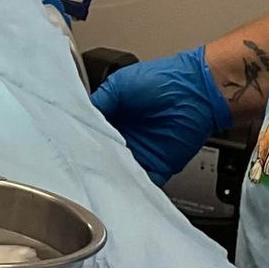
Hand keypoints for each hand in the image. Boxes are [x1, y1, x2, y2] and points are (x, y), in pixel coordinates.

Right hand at [91, 48, 230, 185]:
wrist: (197, 91)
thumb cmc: (163, 80)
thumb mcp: (120, 84)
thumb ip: (99, 102)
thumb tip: (79, 116)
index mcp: (115, 116)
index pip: (92, 134)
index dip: (82, 140)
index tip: (71, 148)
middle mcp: (126, 136)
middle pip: (104, 155)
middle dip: (94, 161)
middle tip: (81, 166)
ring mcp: (142, 152)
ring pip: (120, 171)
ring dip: (111, 175)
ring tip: (97, 179)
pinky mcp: (158, 166)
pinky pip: (144, 182)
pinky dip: (134, 188)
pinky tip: (122, 187)